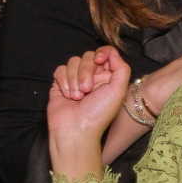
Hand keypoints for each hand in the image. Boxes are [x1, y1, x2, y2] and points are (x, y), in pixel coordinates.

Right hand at [47, 47, 130, 172]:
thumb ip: (121, 68)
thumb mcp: (118, 90)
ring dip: (74, 78)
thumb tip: (111, 53)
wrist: (76, 129)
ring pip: (73, 61)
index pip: (106, 53)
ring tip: (77, 96)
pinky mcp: (61, 83)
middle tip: (87, 90)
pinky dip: (63, 82)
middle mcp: (93, 76)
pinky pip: (60, 70)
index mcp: (109, 77)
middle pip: (88, 56)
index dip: (102, 53)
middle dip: (86, 71)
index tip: (99, 62)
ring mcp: (76, 79)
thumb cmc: (99, 113)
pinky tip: (67, 95)